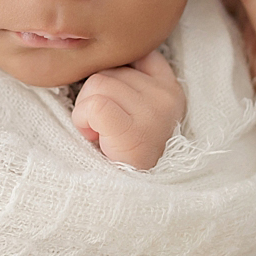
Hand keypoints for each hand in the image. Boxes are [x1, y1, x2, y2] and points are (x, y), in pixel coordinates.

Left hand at [71, 50, 185, 169]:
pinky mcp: (135, 130)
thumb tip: (99, 53)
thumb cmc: (122, 153)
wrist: (128, 201)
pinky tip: (96, 138)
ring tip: (102, 135)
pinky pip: (94, 104)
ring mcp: (155, 113)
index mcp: (171, 90)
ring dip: (86, 110)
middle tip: (106, 129)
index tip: (112, 104)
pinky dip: (83, 121)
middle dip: (95, 97)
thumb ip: (128, 81)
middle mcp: (168, 97)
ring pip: (97, 83)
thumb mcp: (135, 110)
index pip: (137, 53)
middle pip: (107, 70)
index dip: (114, 75)